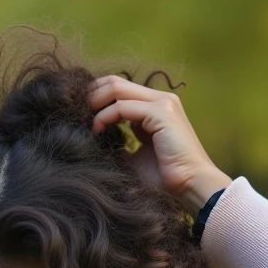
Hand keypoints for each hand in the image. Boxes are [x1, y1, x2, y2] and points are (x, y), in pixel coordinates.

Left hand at [88, 75, 231, 211]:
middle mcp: (161, 100)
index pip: (121, 88)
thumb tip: (97, 142)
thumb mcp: (135, 157)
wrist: (190, 186)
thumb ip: (120, 144)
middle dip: (92, 94)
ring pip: (117, 88)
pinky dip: (105, 116)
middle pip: (116, 82)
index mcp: (156, 108)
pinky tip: (97, 130)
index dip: (97, 95)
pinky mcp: (161, 113)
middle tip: (77, 112)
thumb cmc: (165, 177)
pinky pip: (122, 106)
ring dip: (95, 102)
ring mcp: (162, 103)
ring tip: (85, 120)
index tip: (81, 114)